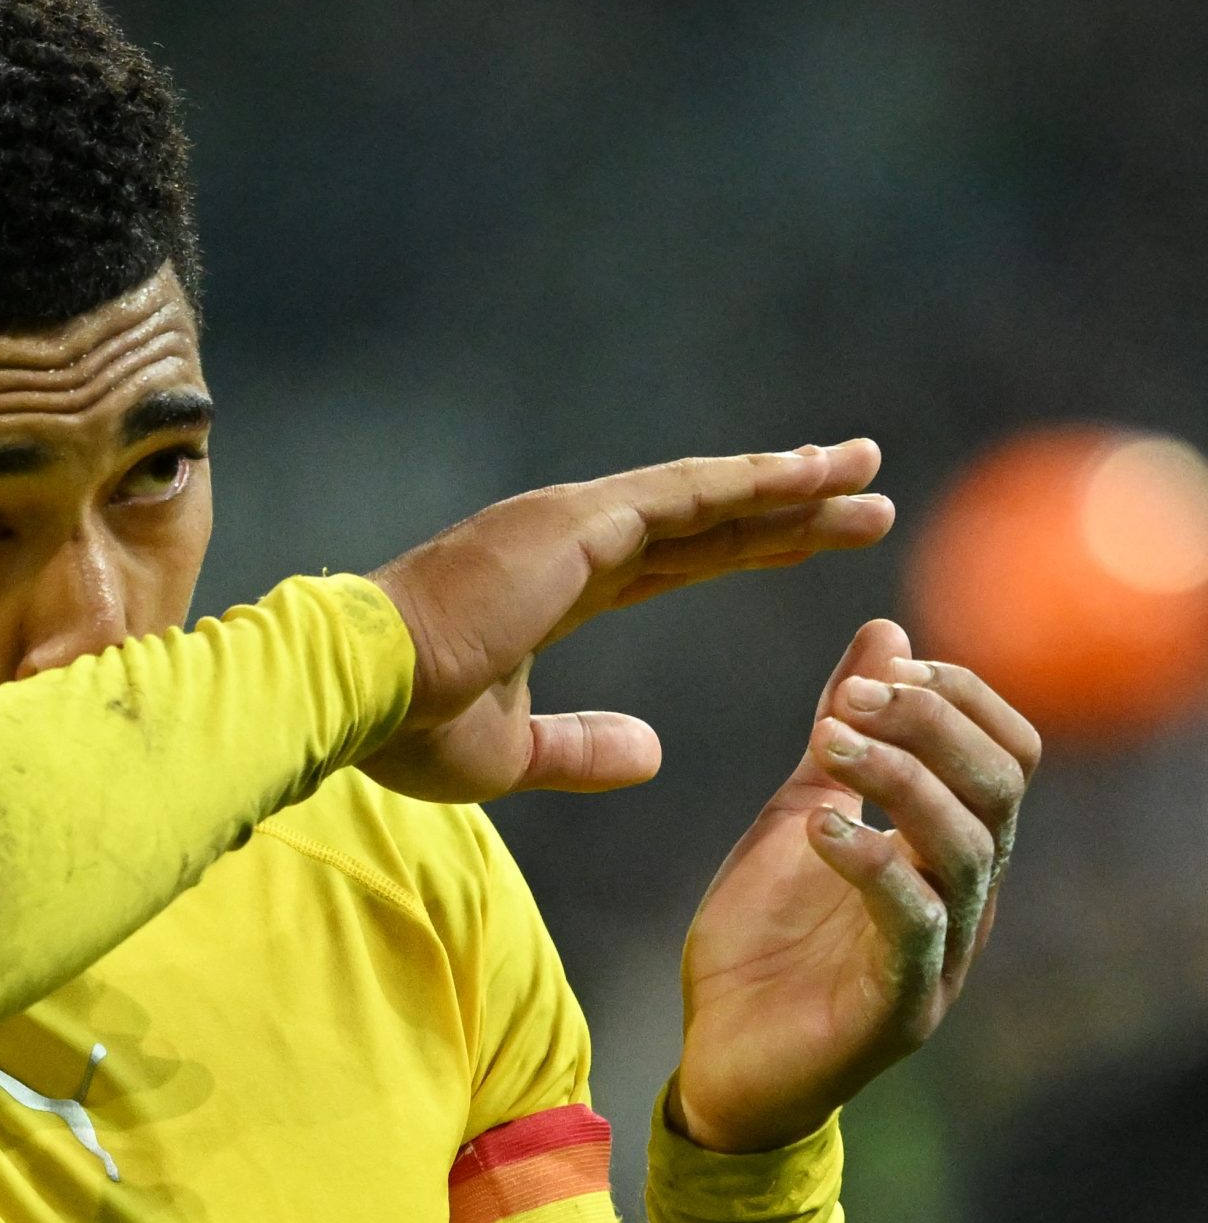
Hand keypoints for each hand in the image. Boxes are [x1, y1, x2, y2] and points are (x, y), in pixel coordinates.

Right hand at [361, 441, 893, 802]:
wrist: (353, 687)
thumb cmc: (406, 724)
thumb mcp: (512, 754)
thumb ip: (585, 749)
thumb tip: (657, 752)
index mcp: (552, 589)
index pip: (671, 563)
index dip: (743, 550)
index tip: (806, 544)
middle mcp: (568, 542)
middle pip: (706, 523)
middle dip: (789, 511)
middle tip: (866, 497)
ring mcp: (571, 524)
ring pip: (707, 497)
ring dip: (792, 483)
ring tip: (868, 468)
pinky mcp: (575, 523)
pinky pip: (687, 497)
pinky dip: (754, 483)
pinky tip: (814, 474)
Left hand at [670, 619, 1040, 1152]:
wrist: (721, 1059)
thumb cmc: (766, 940)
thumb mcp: (798, 811)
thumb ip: (842, 734)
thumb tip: (887, 632)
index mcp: (947, 847)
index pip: (1008, 751)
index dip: (961, 696)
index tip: (885, 668)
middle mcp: (963, 896)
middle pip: (1001, 786)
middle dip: (933, 724)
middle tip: (851, 702)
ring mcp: (940, 954)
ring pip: (968, 847)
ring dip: (903, 779)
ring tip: (830, 746)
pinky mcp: (899, 1007)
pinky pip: (917, 927)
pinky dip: (876, 866)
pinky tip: (824, 831)